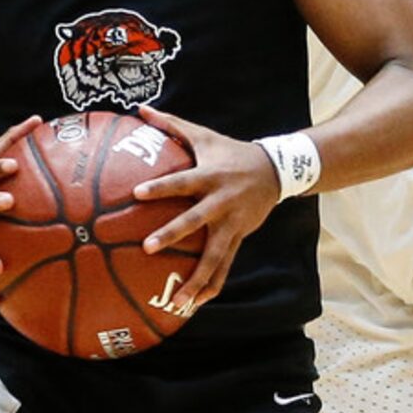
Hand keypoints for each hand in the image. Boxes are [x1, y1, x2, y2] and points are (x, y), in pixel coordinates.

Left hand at [132, 104, 281, 313]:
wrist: (275, 170)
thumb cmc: (230, 152)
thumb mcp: (203, 135)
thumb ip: (171, 124)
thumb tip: (139, 108)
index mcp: (210, 177)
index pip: (181, 181)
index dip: (161, 187)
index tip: (137, 194)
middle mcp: (221, 202)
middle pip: (195, 221)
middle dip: (173, 235)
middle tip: (149, 249)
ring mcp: (232, 224)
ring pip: (214, 256)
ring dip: (197, 279)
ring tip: (178, 301)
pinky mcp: (239, 238)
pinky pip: (224, 267)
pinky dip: (211, 285)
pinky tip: (195, 305)